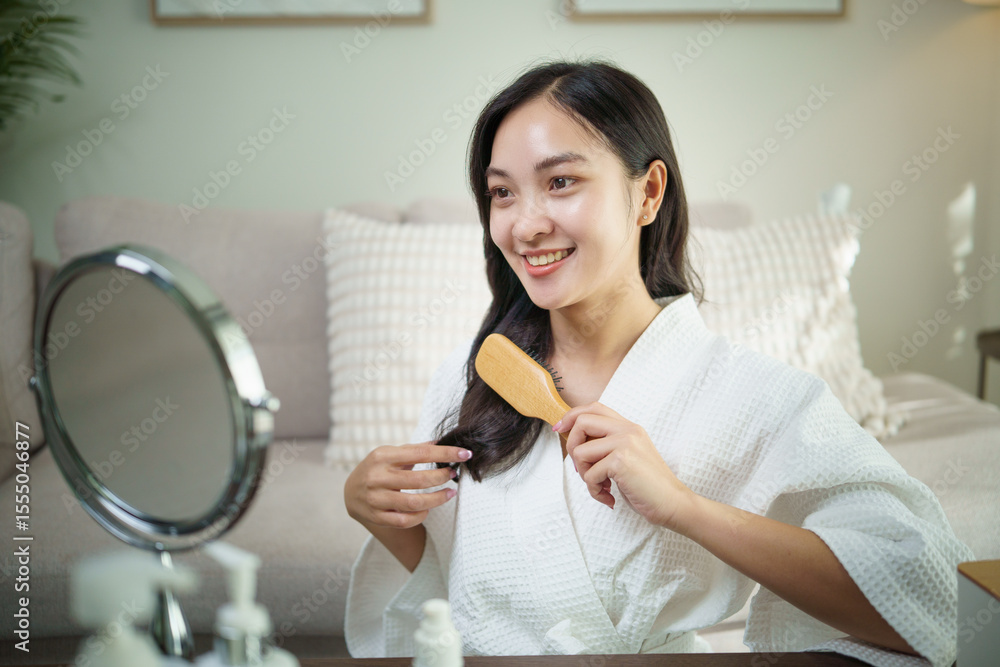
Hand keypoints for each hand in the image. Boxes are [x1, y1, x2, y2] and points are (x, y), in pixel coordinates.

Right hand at [344, 442, 470, 529]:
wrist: (350, 492)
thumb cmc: (377, 469)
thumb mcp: (390, 454)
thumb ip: (414, 449)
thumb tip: (441, 441)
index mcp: (382, 456)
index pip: (420, 453)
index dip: (445, 453)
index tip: (465, 454)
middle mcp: (377, 477)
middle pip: (419, 480)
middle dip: (441, 477)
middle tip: (454, 474)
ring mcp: (375, 499)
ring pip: (413, 503)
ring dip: (437, 499)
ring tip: (450, 493)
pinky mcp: (376, 517)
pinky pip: (405, 521)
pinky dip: (421, 516)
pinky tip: (428, 509)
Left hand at [555, 403, 694, 530]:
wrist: (673, 503)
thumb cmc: (648, 486)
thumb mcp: (629, 457)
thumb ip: (608, 445)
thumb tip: (576, 443)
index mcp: (629, 427)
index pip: (594, 407)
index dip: (572, 416)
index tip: (559, 429)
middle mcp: (628, 430)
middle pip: (582, 422)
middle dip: (572, 446)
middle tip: (582, 469)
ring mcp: (625, 443)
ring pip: (580, 451)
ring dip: (585, 475)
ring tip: (601, 487)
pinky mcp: (621, 461)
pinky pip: (589, 474)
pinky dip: (594, 491)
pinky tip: (609, 497)